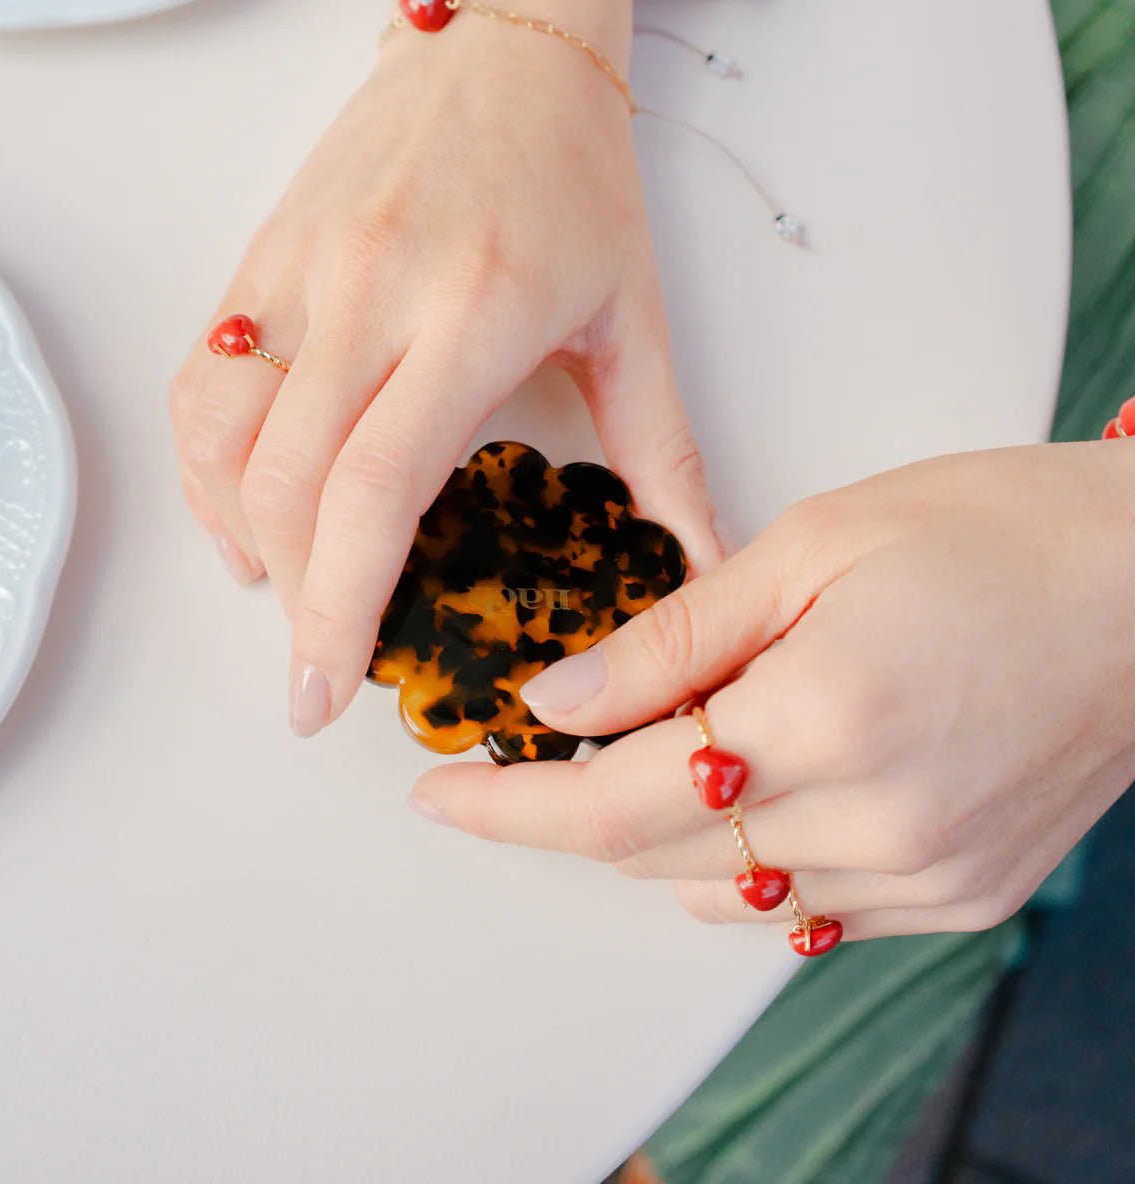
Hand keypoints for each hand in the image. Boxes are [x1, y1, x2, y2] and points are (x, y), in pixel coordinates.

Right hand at [169, 0, 722, 735]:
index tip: (327, 692)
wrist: (500, 37)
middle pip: (285, 481)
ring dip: (237, 531)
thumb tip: (707, 564)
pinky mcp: (263, 251)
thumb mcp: (635, 313)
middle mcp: (370, 290)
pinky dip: (204, 457)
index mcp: (473, 314)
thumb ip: (665, 452)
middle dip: (290, 598)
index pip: (374, 488)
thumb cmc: (576, 173)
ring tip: (283, 588)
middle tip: (316, 669)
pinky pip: (203, 372)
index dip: (338, 606)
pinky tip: (240, 504)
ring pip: (221, 431)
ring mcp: (302, 266)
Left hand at [409, 441, 1134, 940]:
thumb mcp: (815, 544)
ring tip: (674, 737)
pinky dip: (754, 858)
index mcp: (829, 716)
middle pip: (658, 856)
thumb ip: (674, 636)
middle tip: (548, 738)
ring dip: (665, 831)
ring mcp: (926, 875)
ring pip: (728, 894)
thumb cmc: (1001, 532)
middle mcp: (879, 823)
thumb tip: (558, 699)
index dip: (509, 805)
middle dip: (578, 803)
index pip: (614, 803)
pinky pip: (810, 913)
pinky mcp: (962, 896)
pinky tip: (761, 781)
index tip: (444, 794)